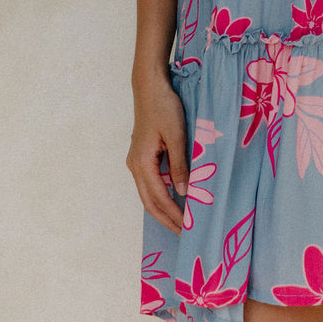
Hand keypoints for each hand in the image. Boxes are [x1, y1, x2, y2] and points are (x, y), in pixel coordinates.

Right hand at [127, 77, 188, 234]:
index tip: (187, 229)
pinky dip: (160, 196)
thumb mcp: (176, 135)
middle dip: (166, 219)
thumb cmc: (164, 107)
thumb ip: (179, 164)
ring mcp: (136, 161)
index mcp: (142, 163)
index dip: (173, 215)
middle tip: (184, 234)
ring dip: (163, 209)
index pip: (159, 198)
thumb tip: (183, 192)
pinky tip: (173, 199)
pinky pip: (150, 183)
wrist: (150, 87)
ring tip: (180, 222)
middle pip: (149, 202)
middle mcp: (135, 166)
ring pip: (148, 194)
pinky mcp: (141, 156)